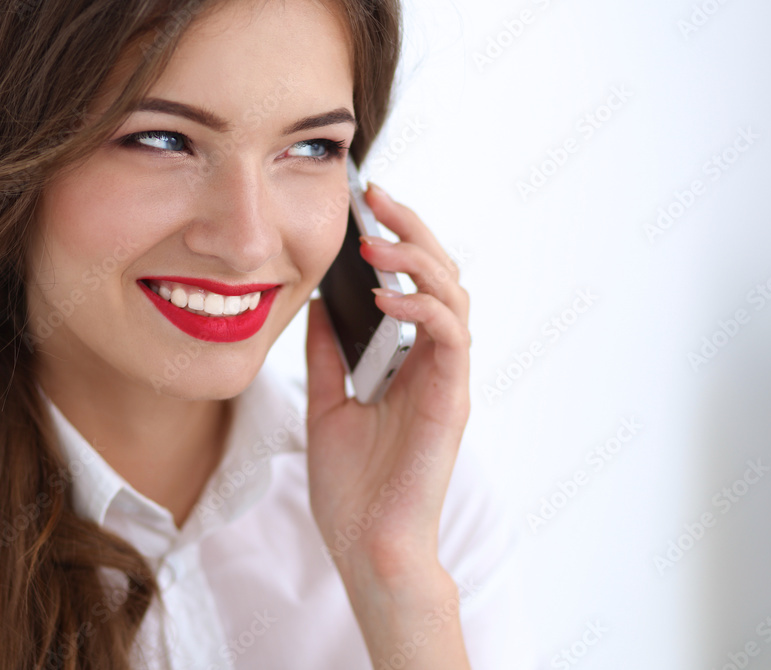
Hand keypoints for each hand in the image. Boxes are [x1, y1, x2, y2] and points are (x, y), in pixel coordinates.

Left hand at [305, 181, 471, 581]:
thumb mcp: (327, 404)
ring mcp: (447, 379)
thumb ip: (328, 355)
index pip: (415, 284)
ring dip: (417, 259)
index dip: (398, 241)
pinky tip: (385, 296)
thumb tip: (316, 304)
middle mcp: (434, 364)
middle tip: (378, 197)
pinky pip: (449, 336)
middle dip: (413, 230)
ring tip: (376, 242)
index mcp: (408, 363)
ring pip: (454, 295)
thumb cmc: (352, 487)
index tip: (365, 207)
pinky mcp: (451, 399)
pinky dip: (422, 307)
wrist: (366, 546)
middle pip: (442, 276)